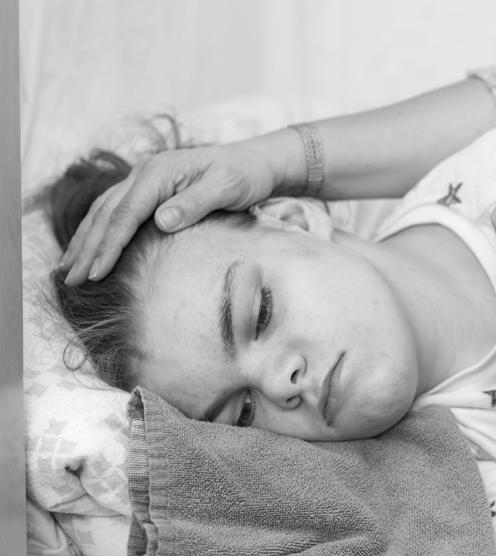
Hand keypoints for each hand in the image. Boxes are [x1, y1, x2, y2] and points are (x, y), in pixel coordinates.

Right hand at [58, 129, 299, 284]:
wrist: (254, 161)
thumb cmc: (243, 175)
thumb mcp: (226, 188)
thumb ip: (194, 203)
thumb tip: (161, 221)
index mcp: (159, 173)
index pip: (125, 213)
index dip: (109, 245)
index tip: (96, 272)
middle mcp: (144, 172)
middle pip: (106, 213)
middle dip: (86, 248)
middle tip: (70, 280)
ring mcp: (143, 178)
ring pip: (103, 210)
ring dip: (84, 240)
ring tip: (68, 269)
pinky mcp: (149, 187)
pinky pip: (114, 209)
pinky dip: (98, 229)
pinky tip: (89, 246)